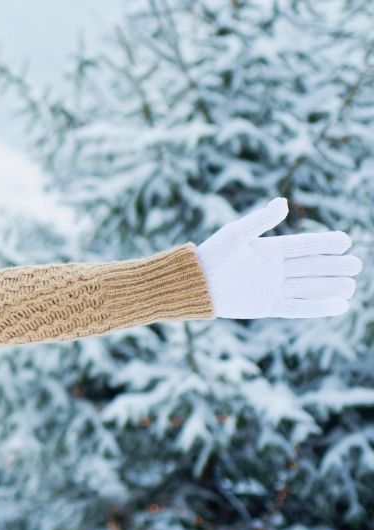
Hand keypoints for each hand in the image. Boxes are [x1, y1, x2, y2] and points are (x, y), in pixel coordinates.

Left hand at [195, 197, 361, 318]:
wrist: (192, 285)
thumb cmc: (210, 256)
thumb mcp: (235, 235)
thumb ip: (260, 220)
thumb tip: (283, 202)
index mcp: (269, 250)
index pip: (304, 246)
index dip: (325, 243)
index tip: (346, 241)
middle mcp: (274, 269)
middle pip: (312, 267)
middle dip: (335, 266)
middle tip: (357, 265)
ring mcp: (272, 289)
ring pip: (308, 287)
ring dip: (330, 287)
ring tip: (352, 286)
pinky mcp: (267, 307)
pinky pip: (297, 308)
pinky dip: (318, 308)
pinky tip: (339, 307)